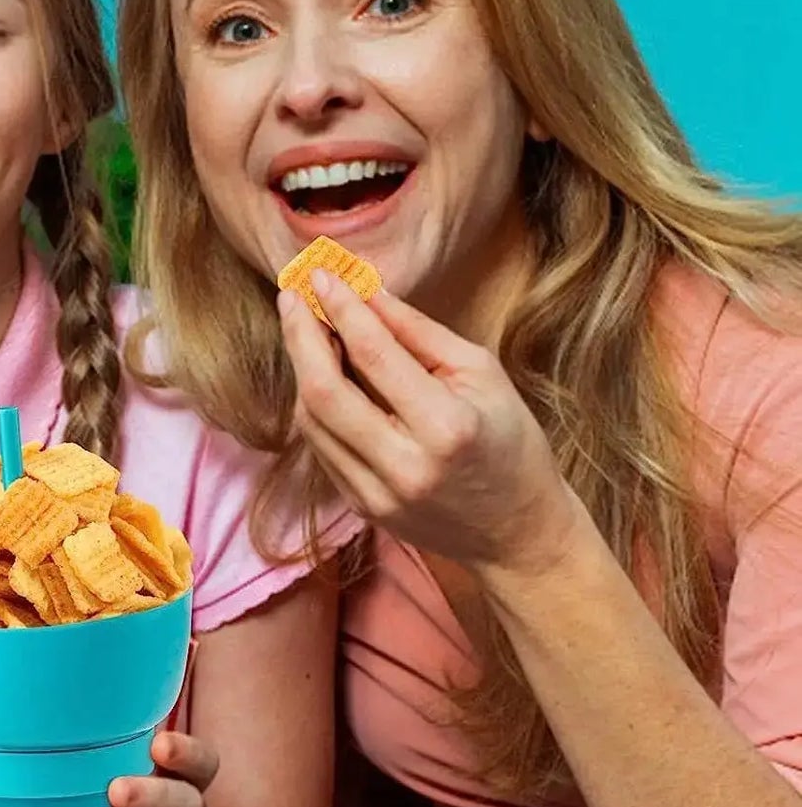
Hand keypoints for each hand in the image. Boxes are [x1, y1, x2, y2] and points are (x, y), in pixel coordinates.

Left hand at [277, 272, 584, 572]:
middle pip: (324, 391)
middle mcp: (404, 465)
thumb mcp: (481, 374)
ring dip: (301, 367)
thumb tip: (366, 291)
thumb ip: (418, 333)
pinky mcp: (361, 507)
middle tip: (291, 293)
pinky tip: (318, 372)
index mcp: (446, 427)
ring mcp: (377, 493)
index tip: (321, 273)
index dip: (341, 308)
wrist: (516, 532)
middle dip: (300, 335)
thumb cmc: (510, 442)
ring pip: (312, 420)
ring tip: (304, 327)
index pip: (374, 355)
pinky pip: (320, 446)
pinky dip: (313, 403)